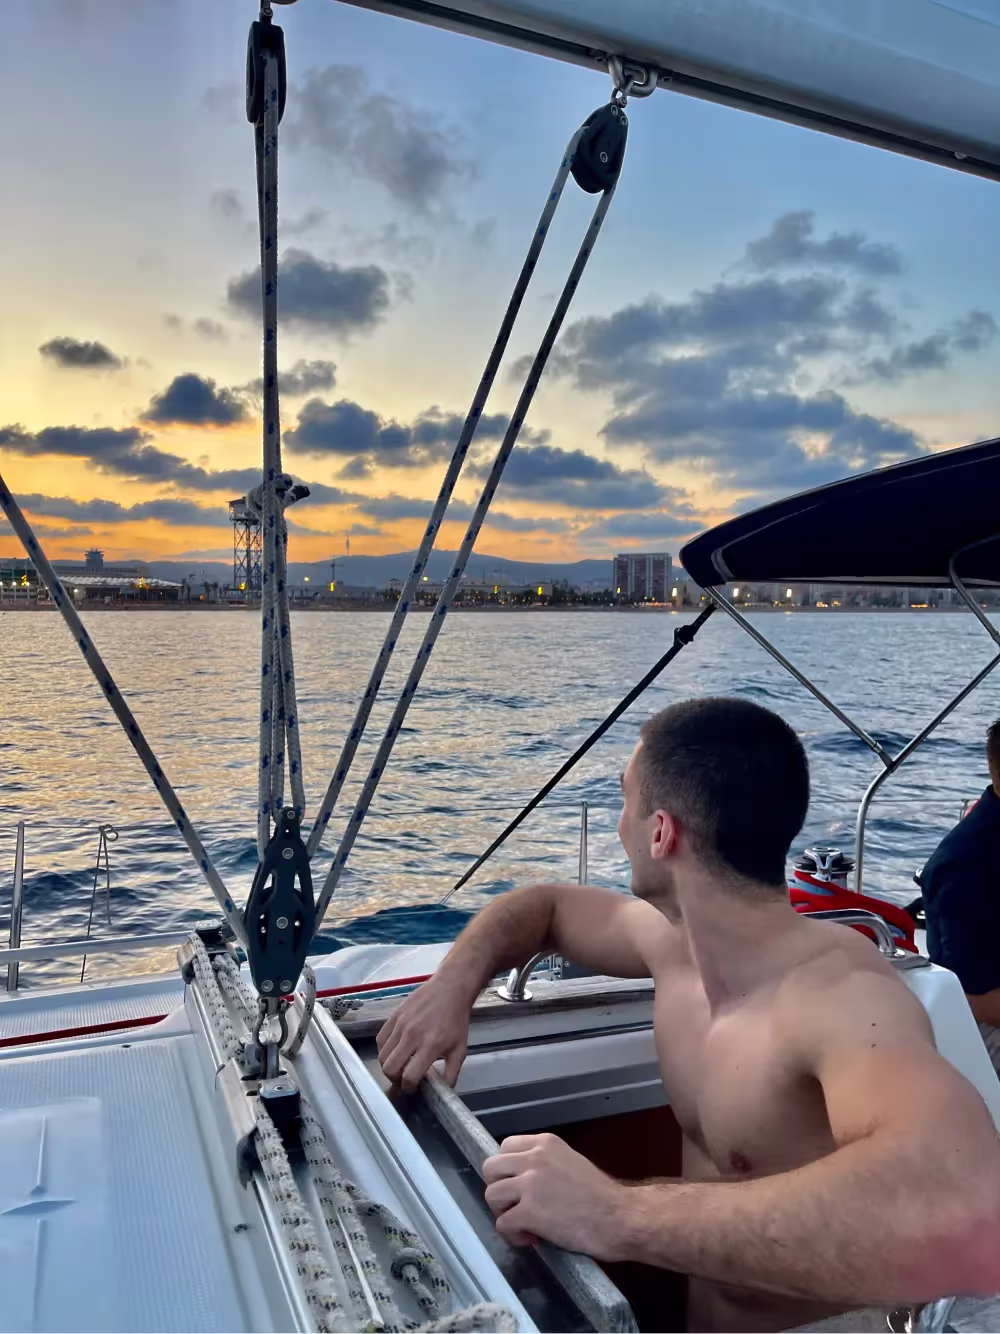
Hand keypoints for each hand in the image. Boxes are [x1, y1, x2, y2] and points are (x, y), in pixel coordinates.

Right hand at [376, 977, 471, 1090]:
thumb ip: (451, 1074)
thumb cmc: (456, 1020)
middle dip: (395, 1079)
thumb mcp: (460, 1049)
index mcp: (430, 1046)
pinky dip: (384, 1049)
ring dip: (389, 1065)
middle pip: (390, 1068)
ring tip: (400, 1064)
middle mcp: (412, 1036)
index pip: (409, 1076)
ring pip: (382, 1055)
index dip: (409, 1087)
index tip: (413, 1087)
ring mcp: (401, 1025)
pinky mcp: (394, 1016)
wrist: (450, 989)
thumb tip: (444, 1092)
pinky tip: (395, 1050)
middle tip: (403, 1077)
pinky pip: (380, 1039)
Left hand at [482, 1133, 628, 1259]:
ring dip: (504, 1213)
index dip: (509, 1170)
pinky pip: (502, 1224)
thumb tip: (523, 1179)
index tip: (520, 1185)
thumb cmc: (602, 1195)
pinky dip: (513, 1236)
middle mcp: (534, 1158)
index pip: (505, 1146)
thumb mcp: (570, 1162)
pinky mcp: (529, 1212)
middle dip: (500, 1189)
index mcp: (546, 1143)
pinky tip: (532, 1238)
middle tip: (517, 1205)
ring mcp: (530, 1184)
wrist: (619, 1217)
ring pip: (491, 1195)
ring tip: (524, 1223)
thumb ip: (545, 1163)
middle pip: (491, 1168)